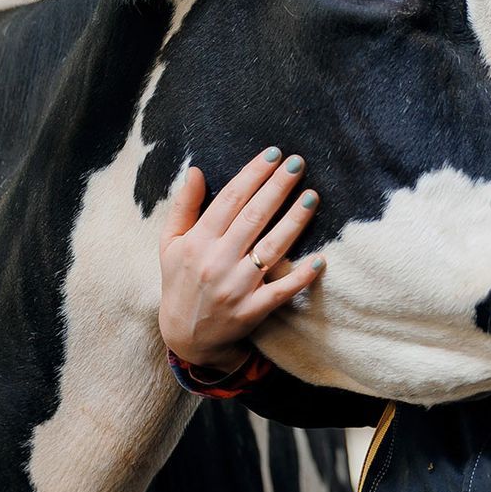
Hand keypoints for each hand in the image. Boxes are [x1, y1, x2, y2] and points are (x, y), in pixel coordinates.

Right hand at [159, 147, 325, 371]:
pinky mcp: (253, 310)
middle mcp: (217, 261)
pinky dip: (301, 276)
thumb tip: (195, 170)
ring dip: (294, 221)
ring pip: (271, 248)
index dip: (252, 175)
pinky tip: (321, 258)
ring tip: (312, 196)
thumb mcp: (170, 244)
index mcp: (198, 242)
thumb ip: (183, 206)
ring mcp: (236, 287)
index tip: (273, 154)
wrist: (185, 337)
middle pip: (254, 217)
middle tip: (298, 163)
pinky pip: (282, 291)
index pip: (229, 200)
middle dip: (278, 187)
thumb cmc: (180, 281)